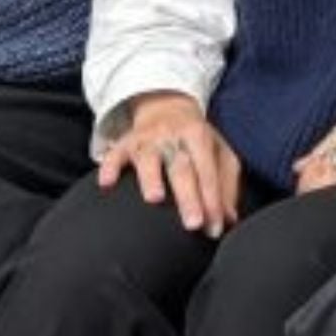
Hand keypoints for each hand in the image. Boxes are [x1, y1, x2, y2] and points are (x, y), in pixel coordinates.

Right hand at [97, 90, 242, 235]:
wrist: (166, 106)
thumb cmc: (196, 139)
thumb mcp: (218, 153)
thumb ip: (226, 184)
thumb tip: (228, 219)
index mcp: (199, 136)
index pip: (208, 171)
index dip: (212, 200)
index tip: (214, 228)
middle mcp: (173, 136)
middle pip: (181, 168)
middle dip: (188, 197)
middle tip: (193, 224)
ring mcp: (147, 139)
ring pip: (148, 159)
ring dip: (151, 178)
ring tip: (155, 199)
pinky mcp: (124, 143)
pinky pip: (115, 155)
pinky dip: (109, 168)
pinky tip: (106, 184)